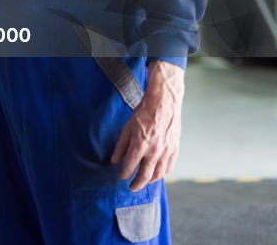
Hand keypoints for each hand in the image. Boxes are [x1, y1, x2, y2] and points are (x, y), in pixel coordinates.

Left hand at [112, 61, 184, 190]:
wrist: (163, 103)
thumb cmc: (143, 113)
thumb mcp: (127, 127)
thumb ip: (121, 145)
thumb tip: (115, 160)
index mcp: (140, 145)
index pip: (130, 165)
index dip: (125, 173)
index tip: (122, 177)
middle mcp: (154, 151)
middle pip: (146, 175)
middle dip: (137, 183)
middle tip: (132, 187)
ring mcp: (166, 151)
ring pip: (159, 173)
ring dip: (151, 180)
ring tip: (144, 181)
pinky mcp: (175, 148)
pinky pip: (169, 166)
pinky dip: (163, 173)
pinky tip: (158, 173)